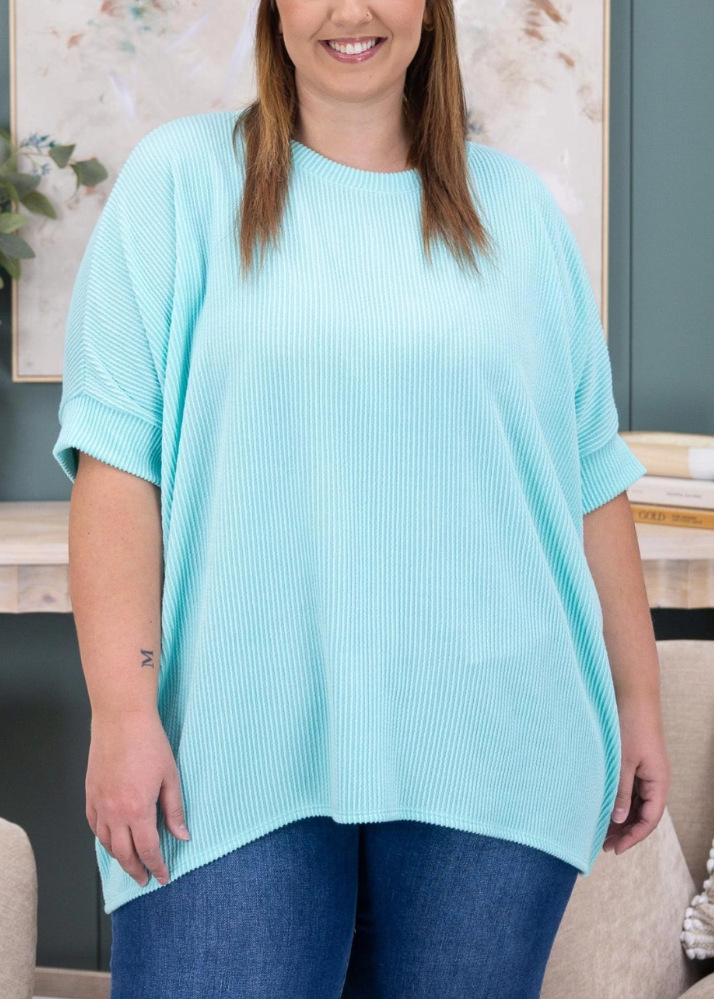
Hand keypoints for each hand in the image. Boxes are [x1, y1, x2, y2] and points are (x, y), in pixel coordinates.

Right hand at [86, 710, 189, 886]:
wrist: (121, 718)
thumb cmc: (148, 742)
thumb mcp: (170, 776)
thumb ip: (175, 809)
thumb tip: (182, 835)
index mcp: (138, 810)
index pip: (148, 850)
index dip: (156, 866)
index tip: (162, 876)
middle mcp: (114, 812)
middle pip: (124, 854)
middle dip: (136, 870)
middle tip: (144, 880)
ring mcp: (99, 803)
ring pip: (105, 843)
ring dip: (118, 858)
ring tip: (129, 864)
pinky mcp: (90, 793)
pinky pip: (93, 825)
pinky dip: (101, 838)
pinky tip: (109, 840)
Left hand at [602, 694, 669, 856]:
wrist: (633, 697)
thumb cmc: (630, 727)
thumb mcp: (623, 762)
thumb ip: (621, 791)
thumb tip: (620, 820)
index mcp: (658, 782)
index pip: (649, 820)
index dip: (633, 837)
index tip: (615, 849)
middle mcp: (655, 781)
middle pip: (643, 815)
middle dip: (625, 832)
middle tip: (603, 845)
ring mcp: (646, 773)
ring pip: (636, 805)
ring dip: (621, 819)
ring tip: (600, 832)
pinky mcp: (636, 765)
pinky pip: (630, 791)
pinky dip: (619, 803)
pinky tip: (604, 809)